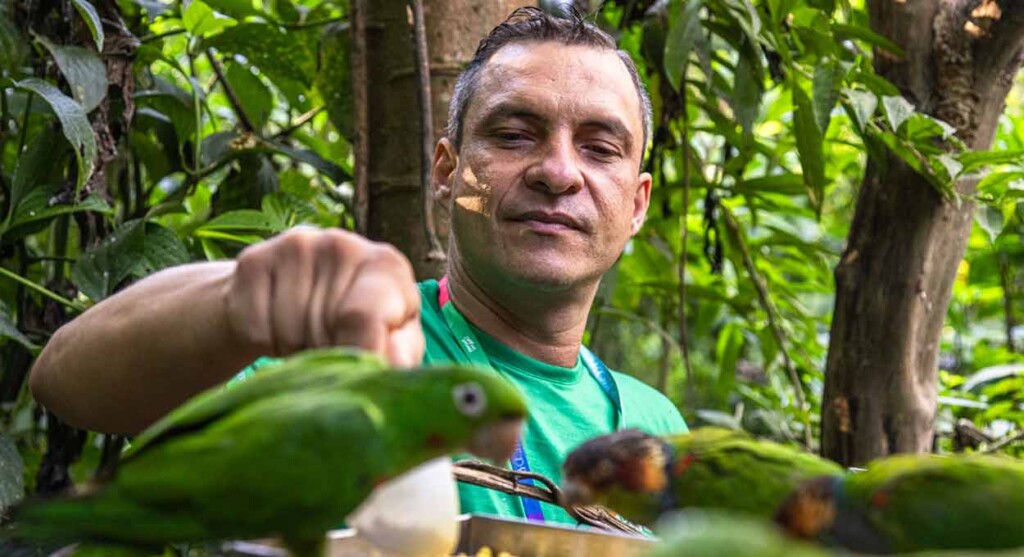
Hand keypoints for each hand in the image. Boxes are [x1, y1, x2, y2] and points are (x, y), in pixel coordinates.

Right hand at [225, 228, 424, 366]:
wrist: (300, 295)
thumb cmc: (361, 325)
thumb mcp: (392, 340)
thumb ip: (401, 352)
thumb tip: (396, 363)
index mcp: (386, 264)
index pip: (363, 318)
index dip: (355, 355)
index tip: (351, 374)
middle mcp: (343, 244)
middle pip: (322, 332)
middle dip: (326, 355)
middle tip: (332, 349)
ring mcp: (296, 246)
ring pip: (287, 333)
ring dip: (295, 351)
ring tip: (308, 339)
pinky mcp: (255, 259)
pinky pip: (255, 329)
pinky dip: (264, 344)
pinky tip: (280, 330)